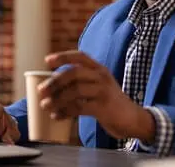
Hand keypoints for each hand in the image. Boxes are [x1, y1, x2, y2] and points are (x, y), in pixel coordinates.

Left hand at [38, 50, 155, 141]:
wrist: (134, 119)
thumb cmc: (110, 102)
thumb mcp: (99, 86)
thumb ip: (81, 82)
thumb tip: (52, 86)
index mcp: (99, 69)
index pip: (80, 56)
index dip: (63, 56)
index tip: (47, 61)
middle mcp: (102, 77)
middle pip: (74, 73)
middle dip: (55, 81)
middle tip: (41, 90)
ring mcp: (104, 91)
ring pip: (75, 90)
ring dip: (57, 99)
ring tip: (45, 106)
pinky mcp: (104, 107)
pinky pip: (79, 107)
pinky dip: (65, 112)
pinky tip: (56, 116)